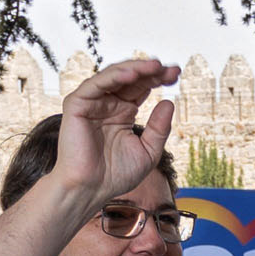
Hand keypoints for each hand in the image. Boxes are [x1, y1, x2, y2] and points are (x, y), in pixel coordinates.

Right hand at [55, 59, 181, 204]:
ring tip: (155, 66)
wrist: (90, 189)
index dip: (158, 79)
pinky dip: (114, 76)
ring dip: (135, 68)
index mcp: (123, 112)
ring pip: (114, 76)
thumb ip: (159, 128)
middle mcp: (107, 103)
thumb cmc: (116, 175)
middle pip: (131, 79)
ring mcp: (92, 102)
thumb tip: (169, 102)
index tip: (177, 74)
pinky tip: (133, 73)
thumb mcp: (148, 151)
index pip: (142, 88)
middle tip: (171, 69)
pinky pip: (97, 84)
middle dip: (151, 71)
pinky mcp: (77, 104)